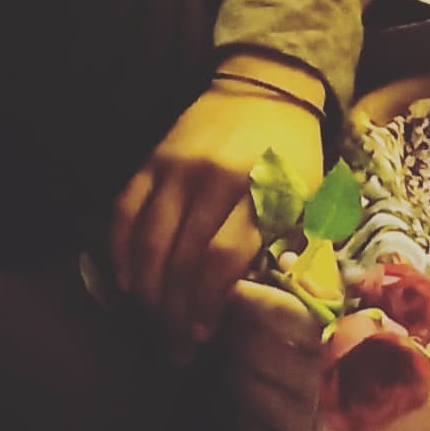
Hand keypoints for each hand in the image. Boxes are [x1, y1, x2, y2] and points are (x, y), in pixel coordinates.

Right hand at [110, 80, 321, 351]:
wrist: (267, 88)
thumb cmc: (293, 155)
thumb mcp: (309, 199)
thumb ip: (296, 247)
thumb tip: (287, 304)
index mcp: (256, 191)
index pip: (221, 258)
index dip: (206, 302)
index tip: (201, 333)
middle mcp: (211, 179)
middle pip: (181, 257)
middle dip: (173, 307)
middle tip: (173, 341)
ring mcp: (175, 168)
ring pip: (149, 238)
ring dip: (147, 287)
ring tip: (153, 316)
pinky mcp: (151, 158)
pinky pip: (125, 209)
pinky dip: (121, 249)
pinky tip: (127, 280)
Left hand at [225, 285, 429, 430]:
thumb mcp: (408, 343)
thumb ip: (352, 302)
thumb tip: (297, 263)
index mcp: (353, 347)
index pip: (279, 313)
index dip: (249, 298)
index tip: (238, 290)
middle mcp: (325, 387)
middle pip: (251, 351)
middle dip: (237, 334)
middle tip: (239, 327)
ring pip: (245, 393)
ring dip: (238, 373)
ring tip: (248, 364)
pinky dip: (246, 421)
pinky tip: (260, 411)